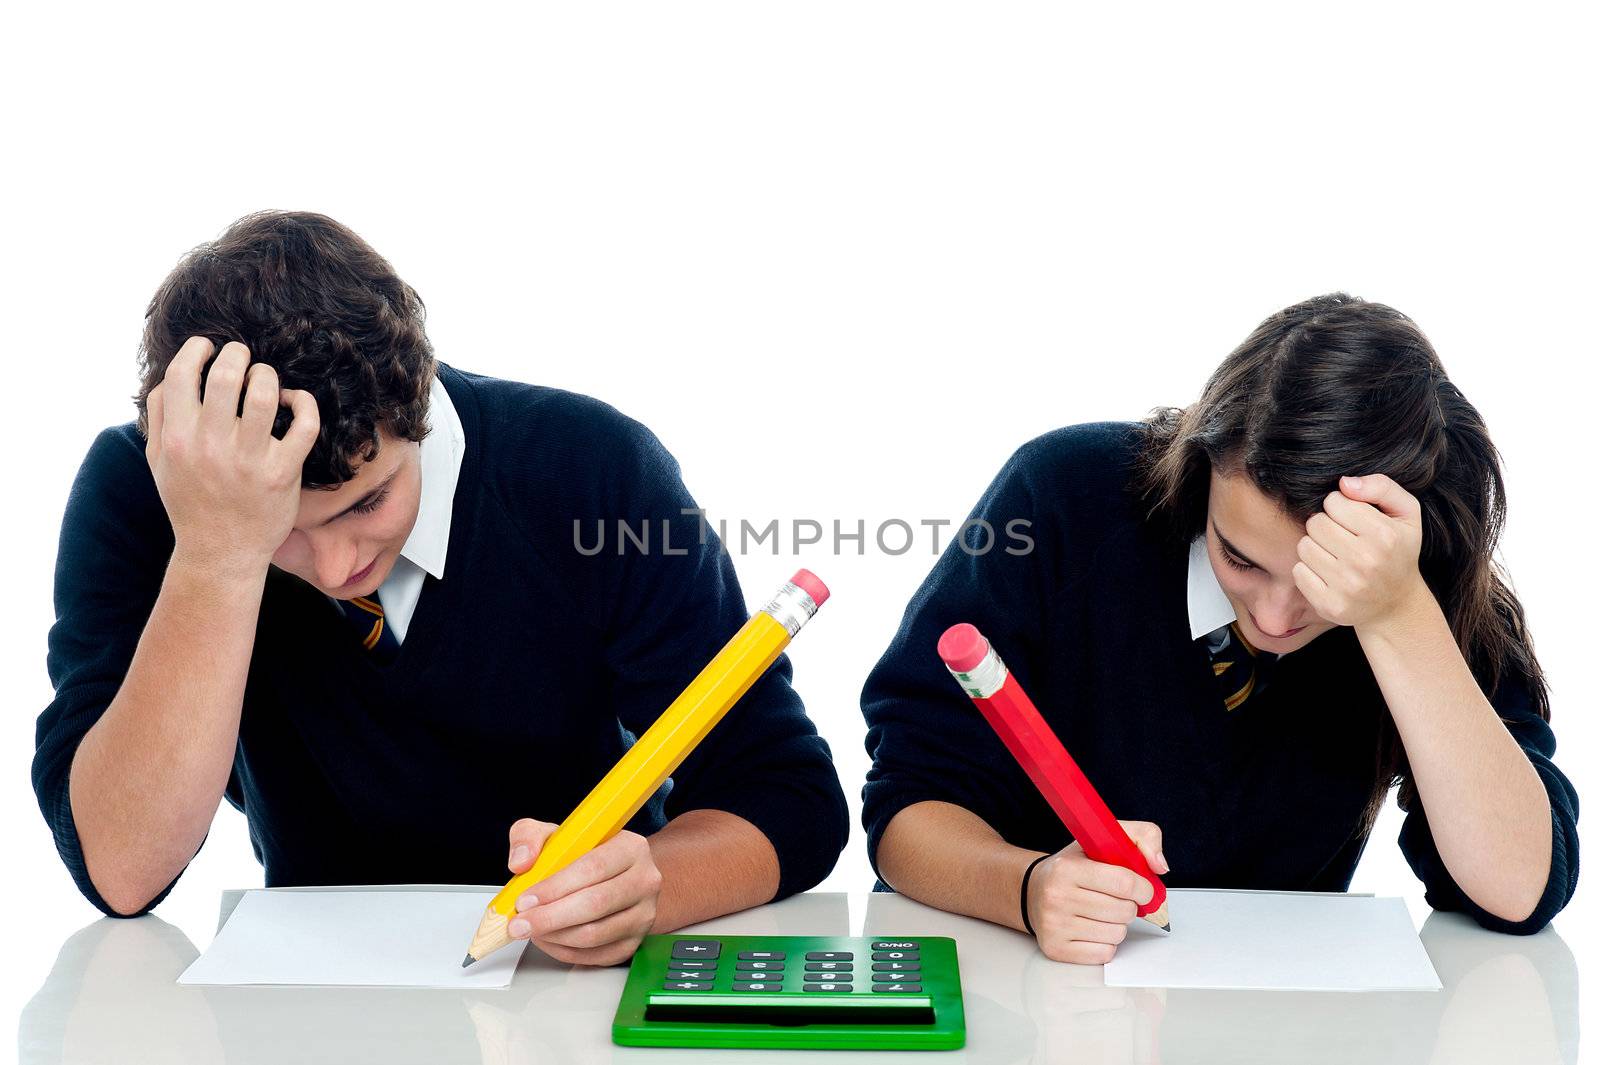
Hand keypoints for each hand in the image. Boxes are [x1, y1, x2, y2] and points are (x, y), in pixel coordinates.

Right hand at [144, 336, 319, 576]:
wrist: (220, 553)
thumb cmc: (190, 502)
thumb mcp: (160, 462)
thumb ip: (160, 417)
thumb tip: (172, 375)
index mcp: (179, 440)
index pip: (182, 375)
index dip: (196, 350)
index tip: (208, 347)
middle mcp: (213, 447)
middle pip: (227, 376)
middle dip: (237, 354)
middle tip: (241, 356)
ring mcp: (250, 460)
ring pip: (266, 393)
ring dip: (267, 375)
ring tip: (265, 380)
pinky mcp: (283, 472)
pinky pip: (305, 423)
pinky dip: (304, 402)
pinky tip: (295, 401)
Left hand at [504, 818, 662, 965]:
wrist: (615, 878)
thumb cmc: (585, 856)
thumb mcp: (556, 835)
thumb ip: (529, 837)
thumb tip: (521, 861)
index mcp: (631, 847)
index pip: (593, 868)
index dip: (555, 887)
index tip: (525, 900)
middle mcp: (645, 880)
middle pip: (596, 904)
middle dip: (549, 918)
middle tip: (519, 924)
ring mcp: (643, 914)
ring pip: (594, 935)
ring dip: (555, 936)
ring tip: (532, 929)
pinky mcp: (634, 942)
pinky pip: (596, 956)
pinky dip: (565, 952)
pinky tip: (549, 939)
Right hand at [1027, 820, 1167, 964]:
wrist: (1032, 890)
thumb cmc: (1072, 866)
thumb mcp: (1101, 840)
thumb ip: (1141, 837)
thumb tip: (1160, 865)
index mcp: (1068, 868)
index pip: (1124, 883)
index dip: (1144, 888)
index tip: (1143, 888)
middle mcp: (1057, 897)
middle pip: (1124, 911)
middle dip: (1129, 906)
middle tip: (1116, 898)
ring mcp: (1055, 926)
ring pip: (1117, 934)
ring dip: (1118, 924)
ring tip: (1102, 912)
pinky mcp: (1056, 948)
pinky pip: (1104, 953)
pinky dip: (1106, 942)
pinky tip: (1092, 927)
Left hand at [1293, 474, 1428, 629]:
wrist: (1397, 605)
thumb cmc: (1399, 551)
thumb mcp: (1406, 513)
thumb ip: (1381, 487)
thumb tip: (1344, 483)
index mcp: (1384, 536)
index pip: (1334, 502)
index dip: (1339, 506)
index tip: (1352, 519)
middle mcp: (1366, 562)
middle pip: (1316, 523)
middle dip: (1325, 525)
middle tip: (1341, 536)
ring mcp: (1346, 586)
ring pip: (1304, 546)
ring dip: (1316, 547)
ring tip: (1335, 554)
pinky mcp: (1329, 605)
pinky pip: (1298, 572)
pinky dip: (1309, 569)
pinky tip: (1328, 573)